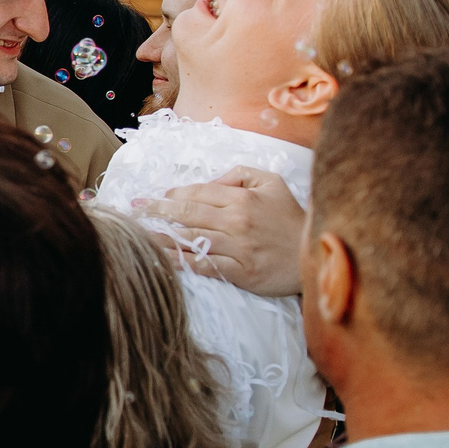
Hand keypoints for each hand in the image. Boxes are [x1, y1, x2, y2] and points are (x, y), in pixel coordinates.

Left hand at [135, 167, 306, 295]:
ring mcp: (237, 249)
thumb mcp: (272, 182)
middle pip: (186, 214)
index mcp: (241, 198)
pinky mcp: (239, 272)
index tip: (153, 197)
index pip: (197, 193)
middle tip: (133, 209)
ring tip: (137, 233)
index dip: (172, 195)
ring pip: (190, 239)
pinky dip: (179, 261)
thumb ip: (239, 174)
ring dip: (160, 236)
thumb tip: (210, 182)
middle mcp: (236, 222)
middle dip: (156, 211)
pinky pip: (203, 266)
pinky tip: (160, 258)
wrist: (315, 256)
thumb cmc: (291, 217)